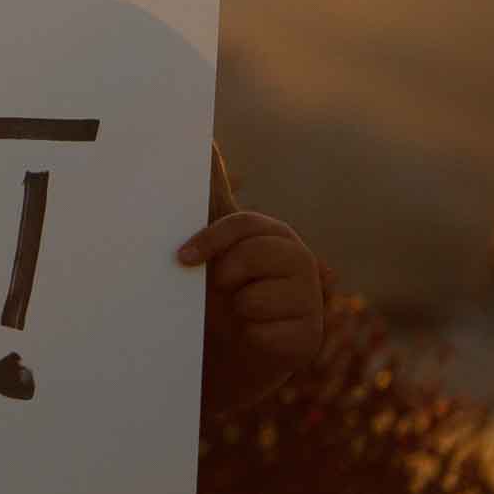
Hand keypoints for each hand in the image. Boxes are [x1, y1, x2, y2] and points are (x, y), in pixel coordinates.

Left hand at [178, 211, 324, 414]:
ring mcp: (310, 299)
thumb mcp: (208, 245)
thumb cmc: (213, 292)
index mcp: (273, 234)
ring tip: (239, 314)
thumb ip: (211, 196)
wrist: (224, 353)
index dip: (210, 240)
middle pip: (250, 256)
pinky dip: (248, 338)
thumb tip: (207, 140)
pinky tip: (253, 337)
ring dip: (235, 310)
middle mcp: (300, 260)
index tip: (182, 258)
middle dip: (223, 277)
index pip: (244, 225)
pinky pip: (264, 334)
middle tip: (222, 290)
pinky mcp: (309, 337)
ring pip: (253, 299)